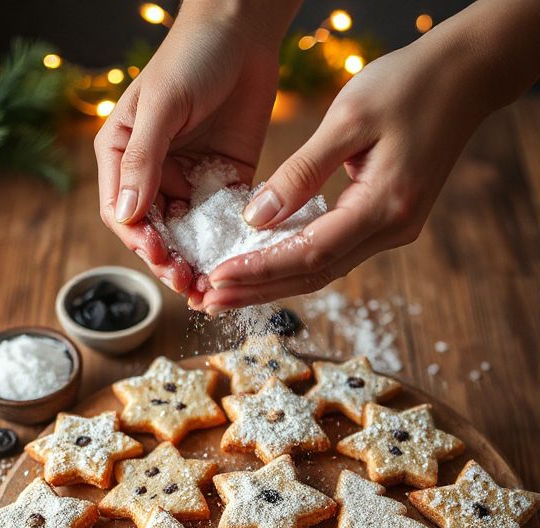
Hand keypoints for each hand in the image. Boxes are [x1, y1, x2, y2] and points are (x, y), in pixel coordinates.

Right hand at [94, 7, 279, 293]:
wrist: (245, 30)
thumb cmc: (192, 56)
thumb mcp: (163, 106)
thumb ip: (143, 159)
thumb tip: (126, 215)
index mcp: (124, 156)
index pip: (122, 213)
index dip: (138, 240)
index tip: (158, 255)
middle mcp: (154, 174)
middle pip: (155, 234)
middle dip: (168, 261)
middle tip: (188, 282)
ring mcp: (190, 181)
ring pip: (187, 236)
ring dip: (196, 263)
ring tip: (210, 286)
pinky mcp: (224, 182)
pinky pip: (222, 223)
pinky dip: (226, 246)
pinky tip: (237, 263)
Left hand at [198, 24, 495, 310]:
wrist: (466, 77)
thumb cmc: (409, 84)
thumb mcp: (348, 118)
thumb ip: (301, 172)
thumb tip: (257, 218)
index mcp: (384, 206)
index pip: (311, 253)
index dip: (261, 270)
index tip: (218, 279)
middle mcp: (392, 230)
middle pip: (314, 275)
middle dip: (259, 290)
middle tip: (210, 300)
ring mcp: (393, 231)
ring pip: (323, 269)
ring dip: (273, 282)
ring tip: (226, 291)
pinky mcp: (388, 222)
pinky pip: (334, 252)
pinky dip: (295, 262)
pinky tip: (262, 265)